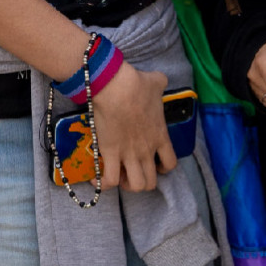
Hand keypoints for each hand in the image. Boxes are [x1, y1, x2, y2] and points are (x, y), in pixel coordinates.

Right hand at [89, 63, 175, 191]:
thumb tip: (159, 79)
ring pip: (135, 186)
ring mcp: (129, 154)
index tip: (155, 162)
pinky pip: (109, 180)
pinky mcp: (110, 154)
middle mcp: (146, 151)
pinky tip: (95, 178)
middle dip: (143, 180)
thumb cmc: (137, 85)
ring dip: (126, 184)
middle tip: (133, 169)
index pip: (170, 164)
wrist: (116, 88)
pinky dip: (101, 183)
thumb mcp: (157, 82)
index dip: (163, 168)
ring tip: (119, 174)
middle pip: (151, 182)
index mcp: (160, 136)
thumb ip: (160, 84)